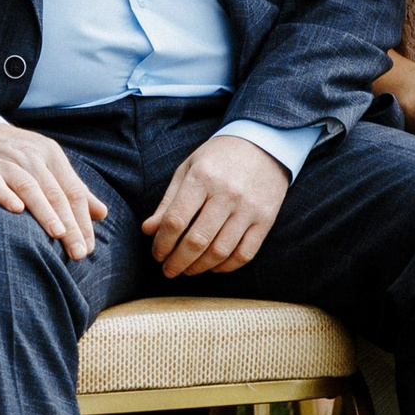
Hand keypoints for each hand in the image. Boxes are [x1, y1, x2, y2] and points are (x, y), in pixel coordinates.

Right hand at [0, 119, 107, 263]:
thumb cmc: (13, 154)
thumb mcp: (46, 164)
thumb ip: (72, 188)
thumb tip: (102, 213)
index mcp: (50, 155)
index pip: (73, 190)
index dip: (83, 220)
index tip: (89, 248)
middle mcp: (31, 156)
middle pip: (55, 193)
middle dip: (69, 224)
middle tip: (79, 252)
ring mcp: (5, 161)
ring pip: (29, 187)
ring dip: (45, 211)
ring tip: (58, 234)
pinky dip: (5, 194)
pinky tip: (15, 210)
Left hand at [143, 133, 289, 280]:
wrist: (263, 143)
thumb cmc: (218, 158)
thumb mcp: (189, 169)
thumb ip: (169, 201)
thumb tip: (148, 230)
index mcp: (202, 177)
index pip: (176, 220)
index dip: (162, 243)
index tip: (157, 254)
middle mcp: (226, 194)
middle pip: (197, 241)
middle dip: (177, 262)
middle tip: (168, 270)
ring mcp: (248, 208)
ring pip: (220, 252)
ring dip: (199, 268)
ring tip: (188, 270)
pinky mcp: (265, 220)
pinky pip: (244, 254)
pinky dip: (226, 267)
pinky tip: (213, 266)